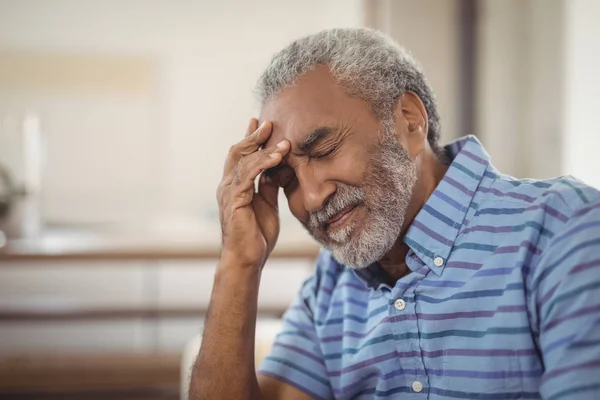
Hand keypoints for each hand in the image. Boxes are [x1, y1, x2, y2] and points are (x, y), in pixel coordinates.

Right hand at [217, 119, 289, 268]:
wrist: (247, 259)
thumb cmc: (256, 235)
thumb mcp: (267, 204)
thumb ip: (269, 186)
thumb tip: (281, 167)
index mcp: (234, 186)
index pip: (241, 156)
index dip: (249, 139)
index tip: (260, 123)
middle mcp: (227, 185)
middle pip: (238, 152)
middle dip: (254, 136)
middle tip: (268, 122)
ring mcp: (229, 192)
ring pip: (244, 160)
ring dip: (263, 147)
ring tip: (282, 139)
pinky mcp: (234, 199)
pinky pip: (249, 175)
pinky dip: (264, 163)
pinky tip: (277, 156)